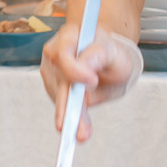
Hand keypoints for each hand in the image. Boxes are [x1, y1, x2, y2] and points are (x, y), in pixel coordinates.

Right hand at [38, 26, 142, 141]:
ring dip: (70, 115)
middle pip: (58, 78)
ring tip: (82, 132)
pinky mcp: (53, 85)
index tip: (92, 81)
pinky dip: (70, 116)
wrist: (106, 59)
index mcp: (71, 35)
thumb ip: (100, 55)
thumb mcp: (114, 52)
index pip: (63, 53)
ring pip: (58, 95)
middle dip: (68, 105)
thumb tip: (85, 69)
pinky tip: (78, 127)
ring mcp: (52, 69)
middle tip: (76, 126)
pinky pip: (60, 103)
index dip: (75, 69)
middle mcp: (56, 51)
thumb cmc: (111, 53)